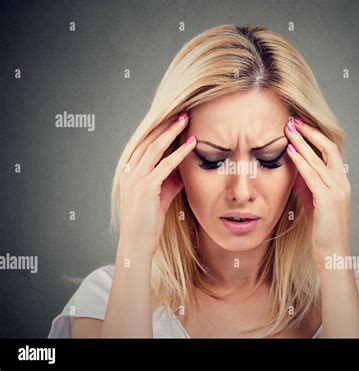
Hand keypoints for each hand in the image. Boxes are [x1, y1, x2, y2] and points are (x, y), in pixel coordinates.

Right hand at [118, 112, 195, 255]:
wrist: (137, 242)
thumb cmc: (148, 221)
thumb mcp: (160, 196)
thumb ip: (169, 181)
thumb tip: (184, 169)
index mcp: (129, 173)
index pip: (144, 146)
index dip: (158, 132)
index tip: (173, 120)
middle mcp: (129, 172)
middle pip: (148, 141)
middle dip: (164, 126)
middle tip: (181, 113)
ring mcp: (135, 179)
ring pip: (155, 149)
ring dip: (171, 132)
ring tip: (185, 120)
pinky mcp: (145, 187)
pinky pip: (165, 165)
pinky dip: (179, 153)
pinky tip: (191, 144)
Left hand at [284, 116, 351, 265]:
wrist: (332, 251)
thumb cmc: (322, 228)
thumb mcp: (314, 201)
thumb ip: (307, 183)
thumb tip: (294, 167)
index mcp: (340, 181)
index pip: (330, 152)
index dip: (315, 137)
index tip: (300, 126)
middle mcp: (342, 182)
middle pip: (328, 148)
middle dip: (310, 133)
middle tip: (293, 120)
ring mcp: (337, 190)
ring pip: (319, 159)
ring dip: (302, 142)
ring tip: (288, 130)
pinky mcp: (328, 199)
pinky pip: (313, 175)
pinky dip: (301, 161)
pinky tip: (291, 151)